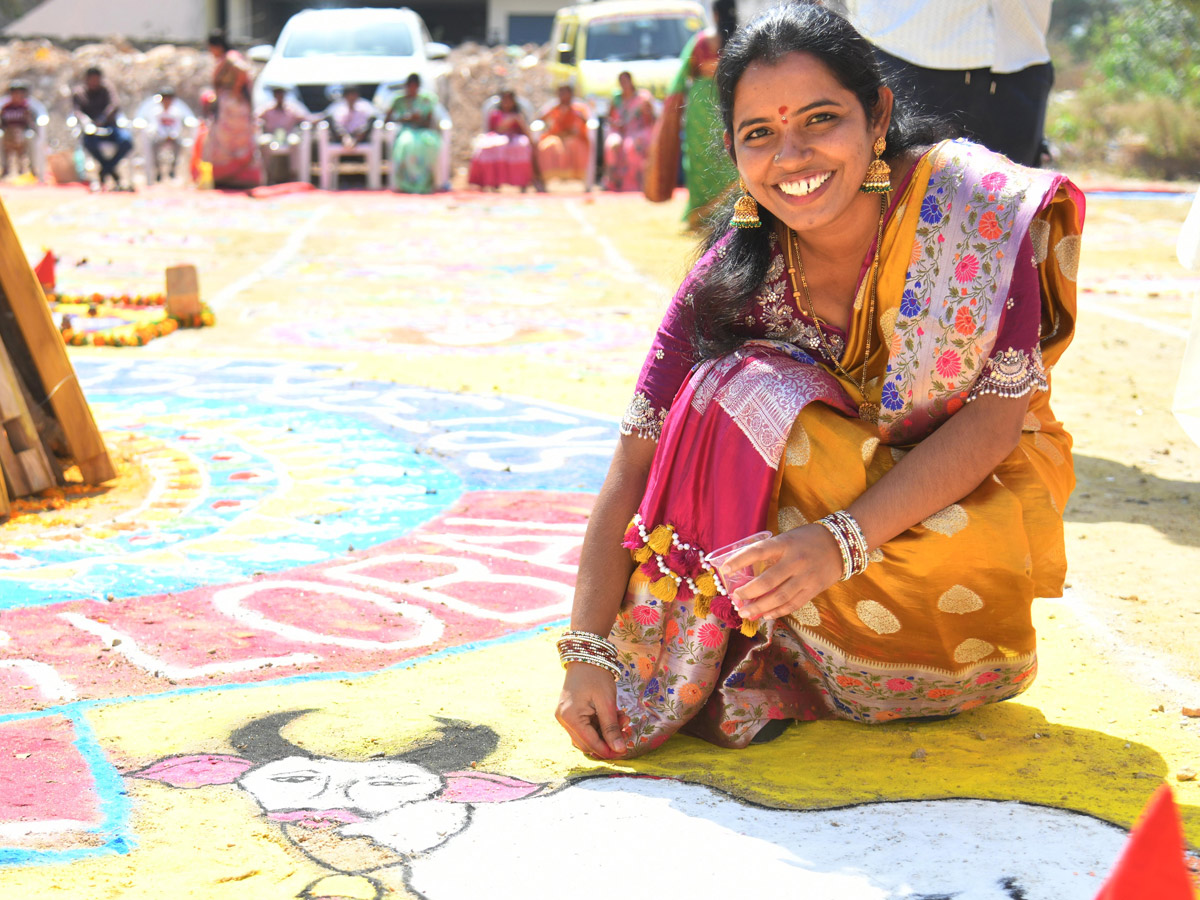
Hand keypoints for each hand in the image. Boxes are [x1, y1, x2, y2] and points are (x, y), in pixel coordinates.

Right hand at [555, 663, 630, 758]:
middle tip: (627, 730)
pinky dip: (600, 725)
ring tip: (623, 718)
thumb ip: (612, 728)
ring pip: (587, 736)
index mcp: (571, 717)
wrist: (586, 655)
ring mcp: (565, 716)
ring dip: (606, 732)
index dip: (608, 750)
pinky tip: (614, 715)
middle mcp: (564, 720)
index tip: (625, 751)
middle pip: (588, 743)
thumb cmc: (596, 676)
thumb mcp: (607, 702)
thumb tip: (619, 750)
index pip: (590, 743)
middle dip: (608, 740)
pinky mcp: (569, 712)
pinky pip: (585, 727)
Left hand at [721, 524, 843, 621]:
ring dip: (760, 607)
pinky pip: (793, 604)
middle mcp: (795, 561)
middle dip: (748, 592)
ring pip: (780, 597)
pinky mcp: (814, 589)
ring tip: (745, 613)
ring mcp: (806, 577)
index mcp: (785, 544)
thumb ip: (771, 552)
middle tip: (736, 598)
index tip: (724, 569)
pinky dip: (778, 612)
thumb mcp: (788, 538)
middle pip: (767, 581)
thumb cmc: (808, 539)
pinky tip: (765, 615)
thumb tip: (746, 569)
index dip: (739, 561)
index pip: (758, 551)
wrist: (842, 544)